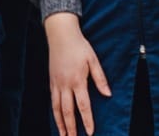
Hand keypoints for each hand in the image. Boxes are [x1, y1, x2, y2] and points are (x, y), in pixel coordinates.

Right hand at [45, 12, 109, 135]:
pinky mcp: (51, 80)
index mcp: (77, 80)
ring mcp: (56, 82)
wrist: (60, 34)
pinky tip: (57, 118)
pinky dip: (54, 111)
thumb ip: (100, 78)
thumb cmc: (79, 46)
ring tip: (63, 135)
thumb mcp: (93, 60)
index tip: (90, 132)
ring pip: (56, 107)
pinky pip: (52, 99)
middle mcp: (65, 84)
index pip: (83, 105)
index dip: (87, 120)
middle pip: (67, 110)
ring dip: (60, 123)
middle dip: (71, 127)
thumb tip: (108, 94)